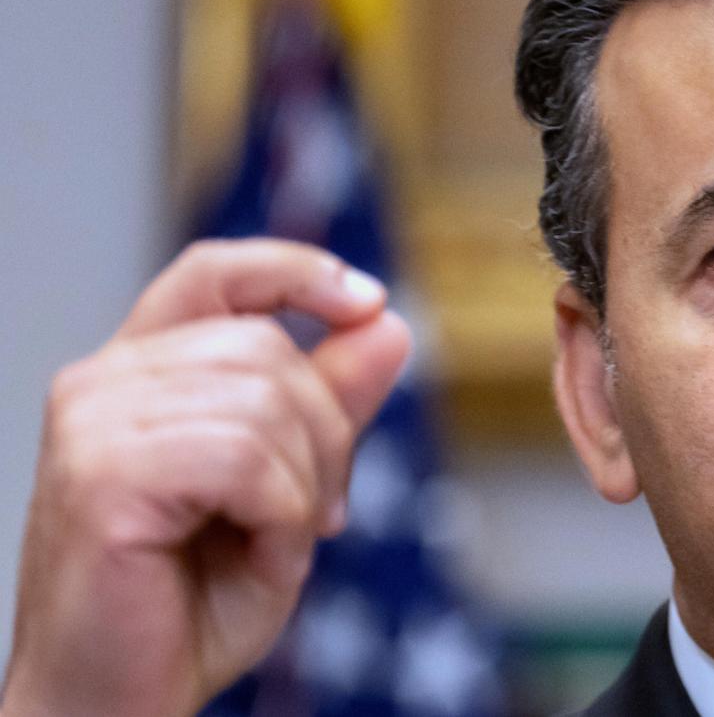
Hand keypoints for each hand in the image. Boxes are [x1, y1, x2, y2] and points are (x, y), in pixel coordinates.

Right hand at [0, 239, 411, 716]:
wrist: (116, 702)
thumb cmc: (189, 605)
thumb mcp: (289, 489)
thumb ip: (331, 405)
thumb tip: (389, 324)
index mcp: (139, 374)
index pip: (214, 274)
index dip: (296, 270)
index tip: (368, 302)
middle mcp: (102, 382)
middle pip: (268, 349)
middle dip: (326, 433)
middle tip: (314, 515)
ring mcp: (93, 423)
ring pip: (265, 401)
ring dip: (302, 485)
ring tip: (272, 543)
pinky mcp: (101, 474)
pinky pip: (245, 458)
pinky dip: (280, 513)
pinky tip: (257, 553)